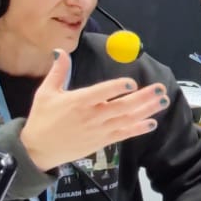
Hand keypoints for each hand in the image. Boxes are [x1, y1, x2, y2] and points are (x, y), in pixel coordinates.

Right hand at [18, 50, 167, 169]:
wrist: (38, 149)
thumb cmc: (42, 118)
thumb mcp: (45, 92)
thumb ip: (57, 71)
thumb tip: (60, 51)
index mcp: (79, 101)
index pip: (102, 92)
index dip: (118, 87)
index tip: (132, 82)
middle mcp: (92, 116)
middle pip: (122, 106)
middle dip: (143, 97)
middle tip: (160, 89)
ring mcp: (99, 130)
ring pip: (127, 120)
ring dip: (147, 111)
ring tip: (163, 101)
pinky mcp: (102, 141)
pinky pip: (123, 134)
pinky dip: (138, 129)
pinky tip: (152, 122)